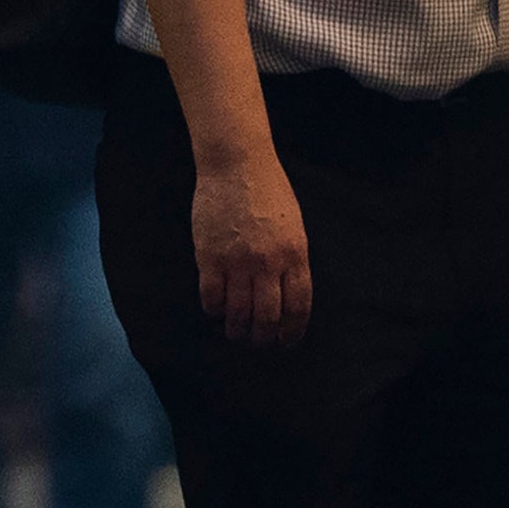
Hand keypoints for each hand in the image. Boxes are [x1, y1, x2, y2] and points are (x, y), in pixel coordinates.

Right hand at [195, 148, 312, 350]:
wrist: (237, 164)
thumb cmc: (269, 192)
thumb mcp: (294, 227)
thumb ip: (292, 261)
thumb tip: (287, 297)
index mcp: (295, 255)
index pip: (298, 308)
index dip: (292, 332)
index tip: (286, 342)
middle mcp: (268, 263)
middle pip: (268, 318)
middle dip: (263, 338)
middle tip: (258, 343)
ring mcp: (238, 261)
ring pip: (238, 313)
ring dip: (237, 330)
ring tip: (236, 333)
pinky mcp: (210, 256)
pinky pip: (211, 297)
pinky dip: (214, 310)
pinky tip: (216, 310)